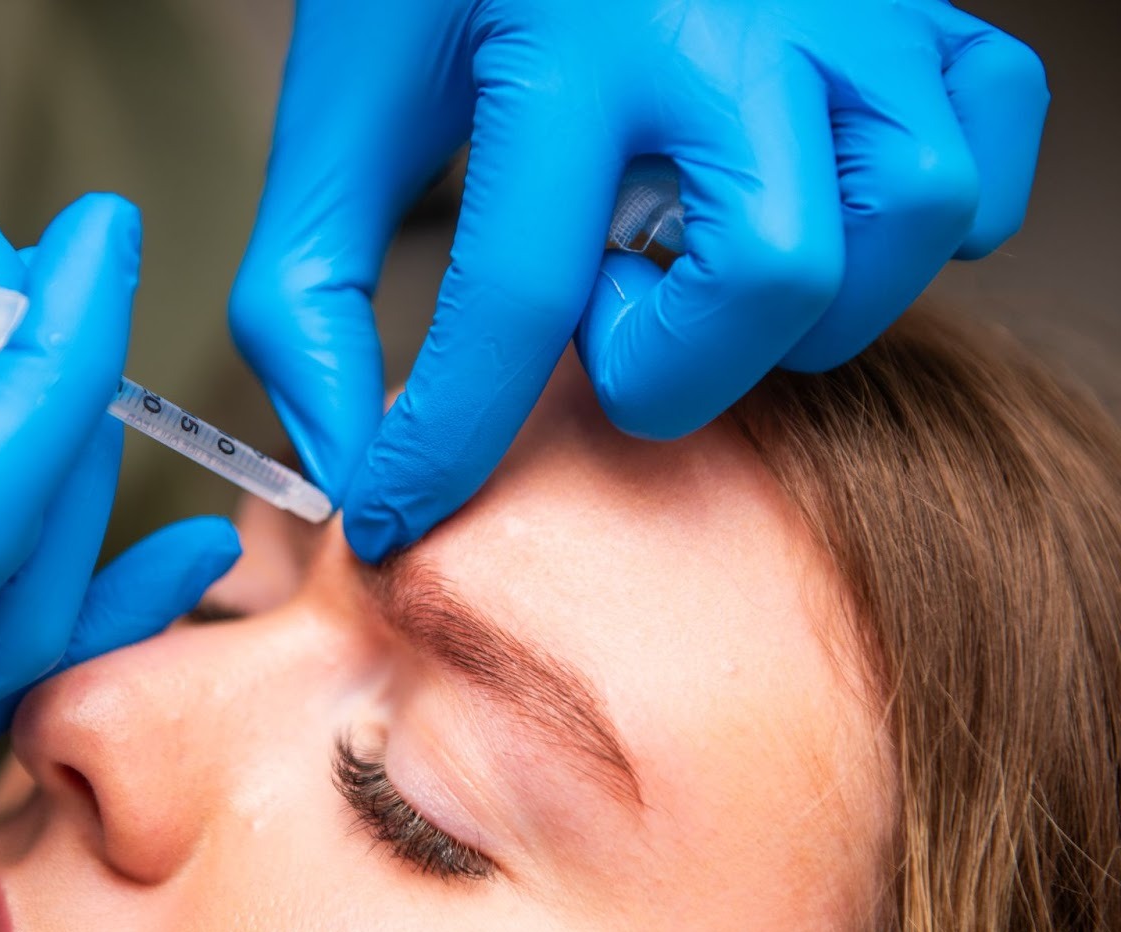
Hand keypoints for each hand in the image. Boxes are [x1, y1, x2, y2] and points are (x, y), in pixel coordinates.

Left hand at [231, 0, 1047, 561]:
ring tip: (701, 263)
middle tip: (602, 325)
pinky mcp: (909, 1)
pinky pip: (986, 134)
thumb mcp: (342, 117)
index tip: (398, 513)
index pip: (517, 300)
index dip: (446, 446)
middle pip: (773, 271)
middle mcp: (723, 16)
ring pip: (909, 210)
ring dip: (807, 299)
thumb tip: (346, 458)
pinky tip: (820, 212)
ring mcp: (838, 3)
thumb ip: (311, 295)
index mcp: (563, 43)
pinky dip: (926, 211)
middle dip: (674, 366)